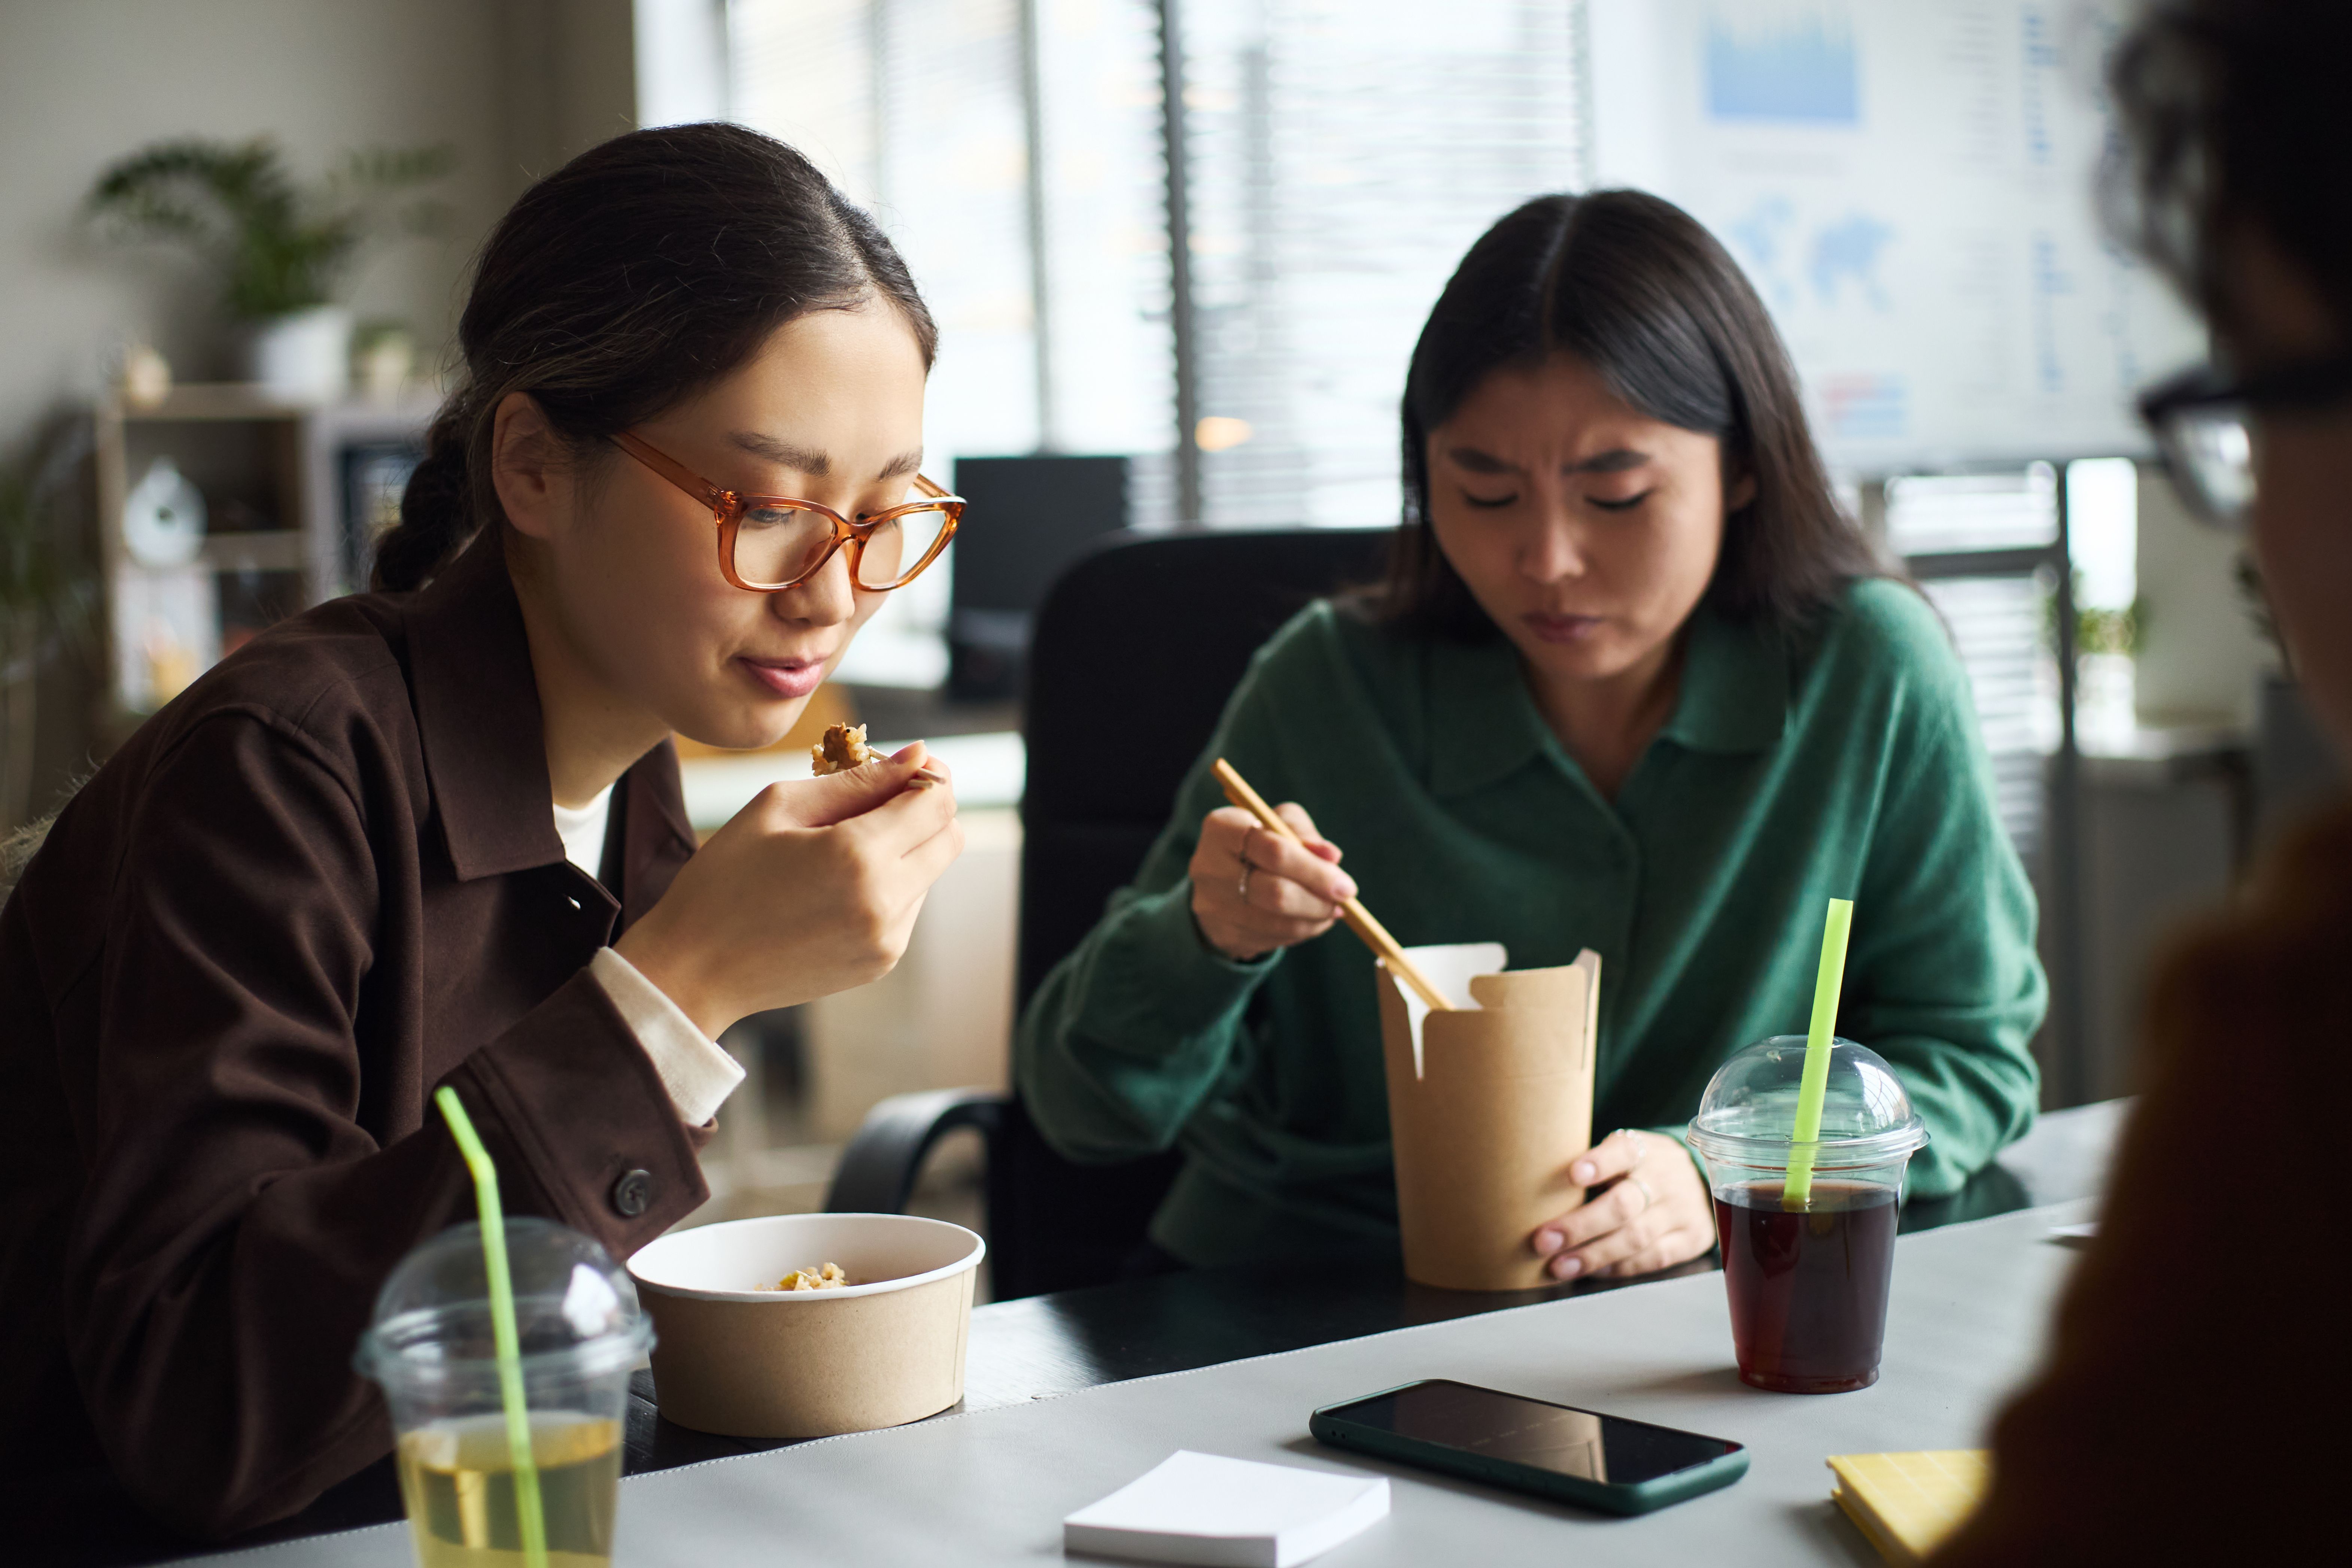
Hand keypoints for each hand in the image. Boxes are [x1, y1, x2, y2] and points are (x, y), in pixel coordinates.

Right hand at [616, 742, 963, 1036]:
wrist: (695, 969)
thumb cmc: (724, 879)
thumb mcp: (779, 807)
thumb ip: (857, 780)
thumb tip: (917, 756)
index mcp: (858, 856)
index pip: (937, 802)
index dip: (927, 775)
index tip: (898, 767)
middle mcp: (885, 901)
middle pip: (949, 837)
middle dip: (923, 810)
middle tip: (874, 800)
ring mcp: (888, 939)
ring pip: (930, 872)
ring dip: (903, 849)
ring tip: (838, 848)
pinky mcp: (882, 962)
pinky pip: (908, 907)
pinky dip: (888, 885)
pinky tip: (835, 885)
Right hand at [1188, 802, 1356, 960]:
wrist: (1219, 878)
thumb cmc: (1258, 842)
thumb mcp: (1278, 823)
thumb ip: (1303, 833)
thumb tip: (1332, 856)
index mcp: (1222, 827)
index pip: (1274, 850)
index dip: (1315, 870)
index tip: (1346, 884)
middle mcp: (1208, 865)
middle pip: (1276, 892)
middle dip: (1319, 899)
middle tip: (1345, 900)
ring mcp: (1211, 904)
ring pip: (1276, 921)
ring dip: (1313, 919)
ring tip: (1331, 910)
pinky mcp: (1221, 932)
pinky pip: (1271, 939)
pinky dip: (1299, 931)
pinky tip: (1309, 920)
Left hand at [1531, 1129, 1715, 1281]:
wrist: (1702, 1179)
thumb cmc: (1641, 1168)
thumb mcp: (1624, 1153)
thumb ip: (1591, 1166)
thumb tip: (1532, 1189)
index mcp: (1645, 1150)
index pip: (1623, 1151)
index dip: (1598, 1162)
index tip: (1572, 1174)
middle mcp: (1666, 1178)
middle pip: (1623, 1204)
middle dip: (1580, 1226)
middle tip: (1543, 1240)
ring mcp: (1681, 1210)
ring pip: (1636, 1237)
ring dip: (1593, 1254)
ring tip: (1559, 1266)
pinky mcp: (1691, 1238)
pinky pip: (1653, 1258)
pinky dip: (1619, 1267)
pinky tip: (1592, 1271)